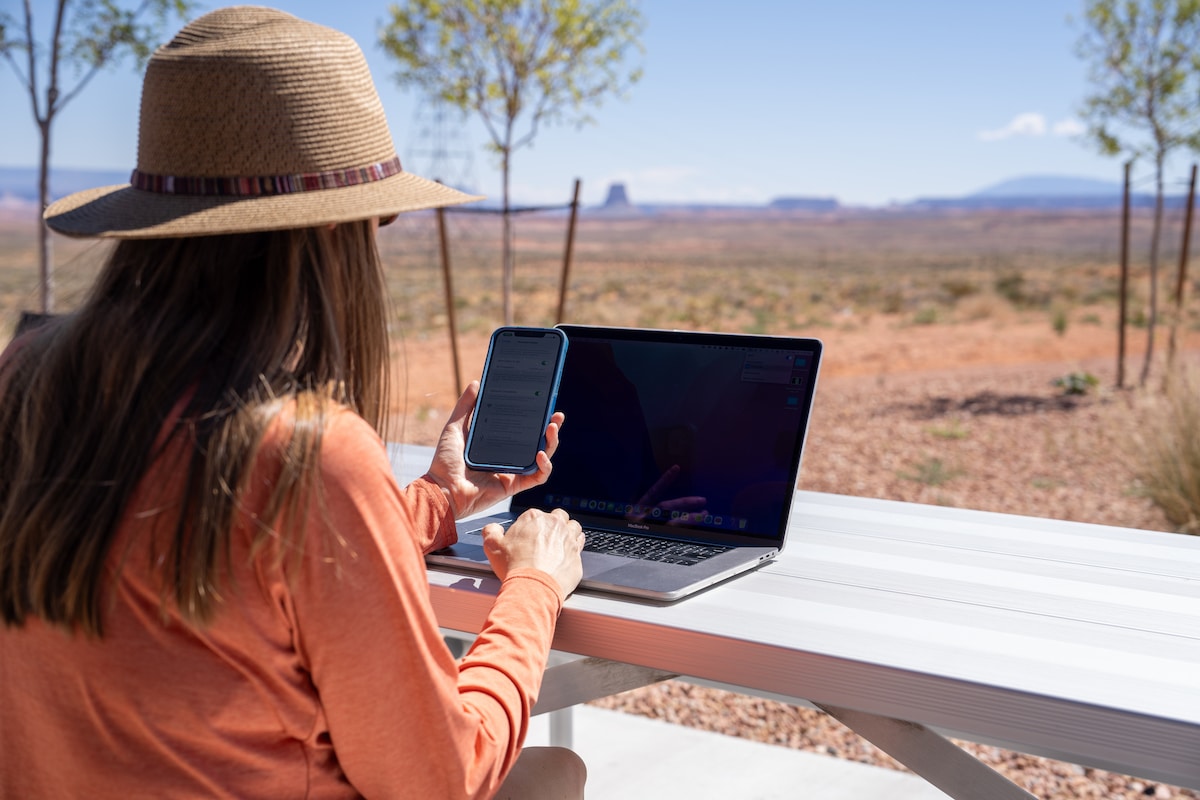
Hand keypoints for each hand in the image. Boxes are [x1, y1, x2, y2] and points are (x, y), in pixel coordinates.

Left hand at [424, 381, 564, 519]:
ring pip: (542, 457)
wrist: (442, 490)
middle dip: (551, 428)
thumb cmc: (445, 463)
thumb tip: (476, 383)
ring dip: (551, 443)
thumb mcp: (454, 428)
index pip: (522, 428)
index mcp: (497, 444)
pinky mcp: (514, 486)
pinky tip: (540, 453)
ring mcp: (513, 472)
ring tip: (551, 428)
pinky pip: (537, 477)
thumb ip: (465, 407)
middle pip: (537, 441)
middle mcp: (508, 457)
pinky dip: (544, 466)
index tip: (543, 403)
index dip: (535, 417)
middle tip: (556, 415)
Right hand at [482, 508, 583, 597]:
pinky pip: (580, 545)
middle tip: (545, 537)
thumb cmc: (515, 567)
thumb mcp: (492, 547)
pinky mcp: (577, 554)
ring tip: (560, 542)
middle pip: (559, 517)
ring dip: (568, 532)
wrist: (533, 587)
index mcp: (534, 518)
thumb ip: (491, 532)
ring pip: (574, 527)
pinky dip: (575, 548)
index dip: (531, 525)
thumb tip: (492, 528)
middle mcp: (554, 524)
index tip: (528, 536)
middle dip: (554, 524)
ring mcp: (568, 538)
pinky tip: (568, 554)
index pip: (536, 514)